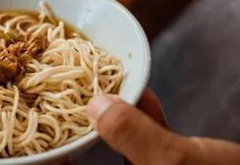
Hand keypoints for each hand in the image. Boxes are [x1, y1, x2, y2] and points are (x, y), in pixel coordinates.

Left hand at [87, 89, 239, 164]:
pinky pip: (151, 140)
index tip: (64, 103)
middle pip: (105, 150)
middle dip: (94, 119)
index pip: (84, 161)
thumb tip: (96, 106)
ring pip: (127, 142)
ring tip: (112, 82)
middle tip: (84, 84)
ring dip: (120, 112)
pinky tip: (145, 96)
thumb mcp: (174, 160)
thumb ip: (132, 134)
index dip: (73, 138)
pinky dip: (147, 117)